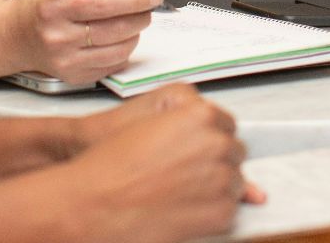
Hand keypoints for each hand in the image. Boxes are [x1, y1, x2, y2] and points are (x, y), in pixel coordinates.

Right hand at [8, 0, 158, 84]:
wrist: (18, 37)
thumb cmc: (45, 4)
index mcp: (53, 9)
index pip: (99, 4)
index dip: (131, 0)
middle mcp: (58, 38)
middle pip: (113, 29)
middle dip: (140, 16)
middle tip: (148, 7)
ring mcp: (66, 62)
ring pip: (118, 50)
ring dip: (136, 34)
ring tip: (134, 21)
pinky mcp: (74, 77)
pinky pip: (113, 65)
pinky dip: (124, 50)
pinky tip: (119, 38)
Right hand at [69, 88, 269, 200]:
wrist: (93, 203)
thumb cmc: (112, 166)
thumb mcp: (150, 126)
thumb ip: (191, 127)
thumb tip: (220, 137)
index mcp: (201, 115)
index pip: (226, 125)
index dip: (206, 139)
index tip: (193, 150)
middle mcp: (217, 144)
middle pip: (233, 153)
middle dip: (213, 162)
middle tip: (181, 174)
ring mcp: (222, 178)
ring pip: (235, 182)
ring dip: (214, 187)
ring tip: (178, 192)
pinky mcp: (221, 211)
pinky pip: (230, 210)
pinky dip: (212, 213)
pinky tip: (182, 208)